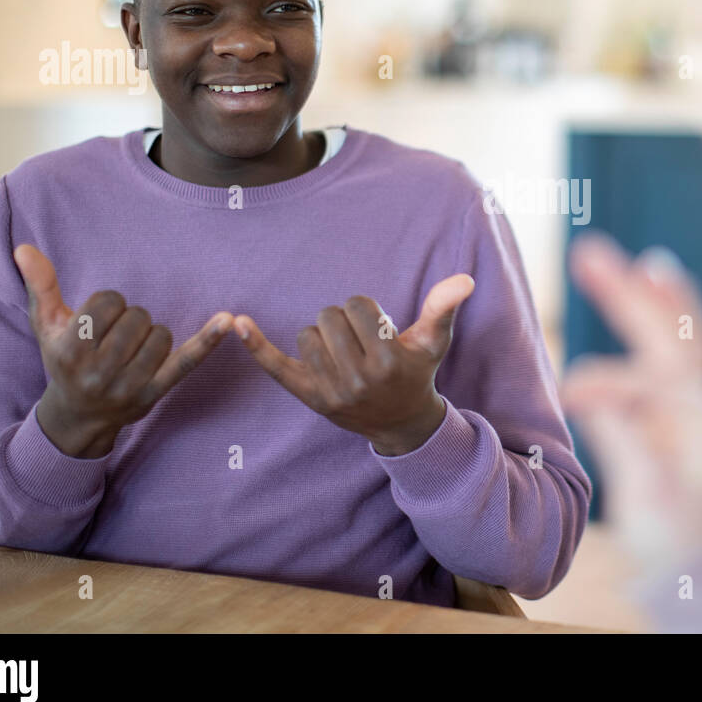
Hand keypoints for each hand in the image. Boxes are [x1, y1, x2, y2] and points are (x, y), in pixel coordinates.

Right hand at [14, 244, 232, 458]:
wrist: (76, 417)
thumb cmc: (62, 360)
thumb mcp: (46, 325)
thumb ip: (40, 285)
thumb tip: (24, 248)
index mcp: (70, 349)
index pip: (109, 301)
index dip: (109, 304)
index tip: (100, 321)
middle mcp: (98, 371)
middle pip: (137, 317)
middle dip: (130, 319)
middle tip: (115, 338)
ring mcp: (129, 385)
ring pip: (160, 334)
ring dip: (151, 335)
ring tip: (131, 349)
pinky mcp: (155, 393)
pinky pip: (186, 361)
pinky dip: (208, 340)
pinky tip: (228, 320)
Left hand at [233, 274, 474, 455]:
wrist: (401, 422)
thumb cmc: (416, 372)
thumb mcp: (434, 341)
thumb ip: (443, 307)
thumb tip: (465, 279)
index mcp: (388, 360)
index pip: (358, 305)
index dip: (367, 310)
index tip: (377, 330)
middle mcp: (358, 378)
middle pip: (330, 316)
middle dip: (344, 321)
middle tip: (360, 343)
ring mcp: (330, 391)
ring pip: (308, 334)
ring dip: (323, 336)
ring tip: (343, 353)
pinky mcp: (309, 397)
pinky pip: (277, 366)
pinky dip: (256, 345)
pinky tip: (236, 323)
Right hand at [561, 231, 701, 569]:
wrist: (700, 563)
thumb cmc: (674, 536)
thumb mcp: (646, 495)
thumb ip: (623, 438)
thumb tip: (587, 390)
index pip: (653, 375)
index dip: (608, 381)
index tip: (570, 395)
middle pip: (671, 331)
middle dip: (630, 292)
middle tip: (589, 251)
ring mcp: (700, 400)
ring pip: (675, 333)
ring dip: (647, 295)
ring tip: (630, 257)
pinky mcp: (685, 406)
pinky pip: (671, 349)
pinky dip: (659, 313)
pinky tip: (648, 282)